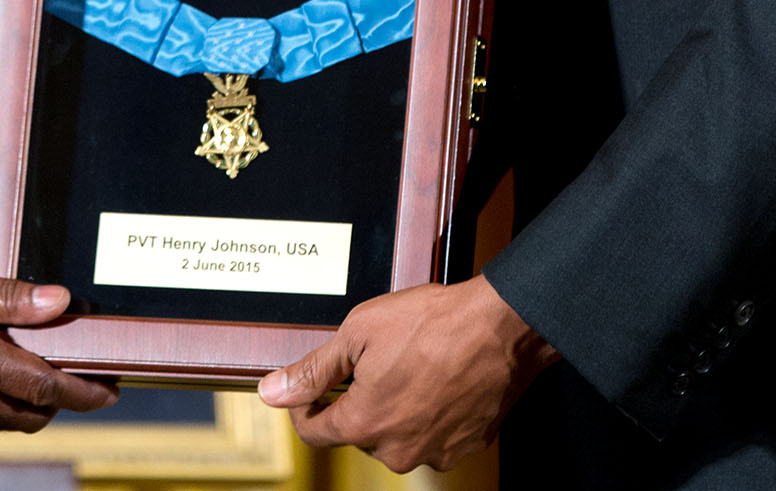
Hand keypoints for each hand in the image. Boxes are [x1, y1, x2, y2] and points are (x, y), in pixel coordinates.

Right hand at [0, 263, 117, 429]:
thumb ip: (10, 297)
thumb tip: (59, 301)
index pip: (44, 388)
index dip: (82, 392)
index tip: (108, 390)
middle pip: (32, 415)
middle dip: (63, 403)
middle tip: (84, 378)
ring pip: (7, 420)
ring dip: (33, 405)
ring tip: (47, 373)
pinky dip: (3, 403)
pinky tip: (5, 374)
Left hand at [256, 276, 555, 471]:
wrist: (501, 328)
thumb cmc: (435, 323)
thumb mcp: (358, 333)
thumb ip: (313, 370)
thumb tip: (274, 391)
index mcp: (364, 424)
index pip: (312, 432)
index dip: (305, 404)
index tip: (313, 386)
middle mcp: (397, 450)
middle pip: (357, 431)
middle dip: (357, 398)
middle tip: (374, 360)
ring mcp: (433, 452)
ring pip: (394, 434)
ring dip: (394, 407)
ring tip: (410, 364)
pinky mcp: (463, 447)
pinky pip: (430, 434)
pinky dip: (427, 412)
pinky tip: (435, 379)